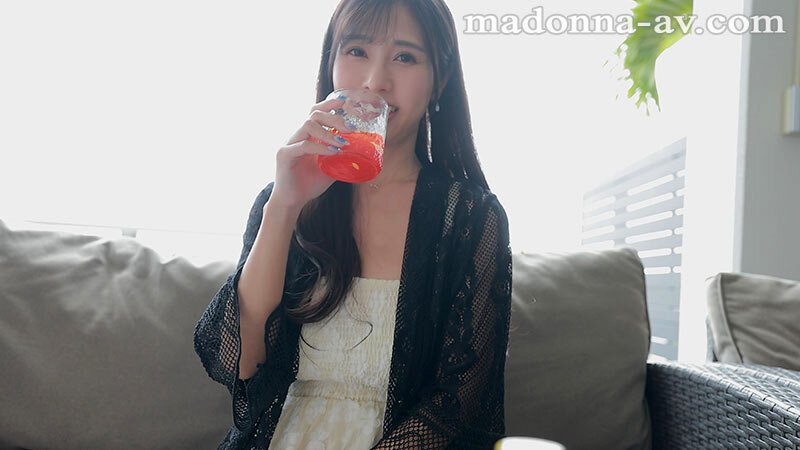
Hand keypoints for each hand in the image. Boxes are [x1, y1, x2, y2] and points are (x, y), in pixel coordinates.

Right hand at [269, 96, 351, 211]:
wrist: (292, 201)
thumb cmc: (309, 183)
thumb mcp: (330, 168)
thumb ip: (341, 158)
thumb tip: (361, 154)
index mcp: (306, 136)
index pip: (316, 112)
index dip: (330, 104)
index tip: (345, 103)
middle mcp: (297, 136)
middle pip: (314, 114)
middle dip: (334, 119)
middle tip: (350, 129)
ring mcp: (289, 144)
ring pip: (307, 125)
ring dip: (328, 133)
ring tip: (342, 143)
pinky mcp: (284, 155)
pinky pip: (303, 146)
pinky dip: (320, 147)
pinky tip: (333, 153)